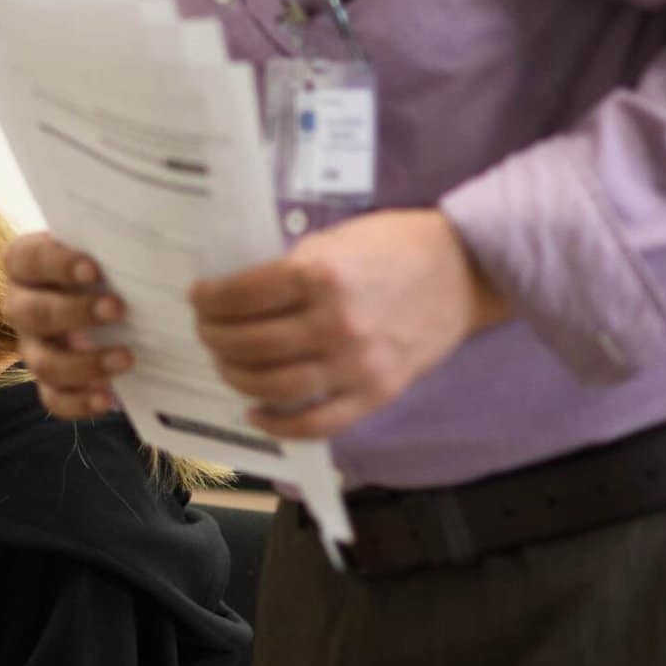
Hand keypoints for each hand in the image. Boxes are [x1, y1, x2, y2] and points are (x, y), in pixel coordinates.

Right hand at [2, 231, 135, 418]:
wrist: (117, 303)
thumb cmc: (109, 265)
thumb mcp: (108, 248)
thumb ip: (115, 243)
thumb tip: (151, 238)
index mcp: (26, 264)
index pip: (28, 259)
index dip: (56, 263)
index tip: (93, 270)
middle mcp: (21, 306)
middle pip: (32, 312)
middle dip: (74, 313)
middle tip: (118, 309)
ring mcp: (32, 347)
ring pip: (42, 362)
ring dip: (83, 363)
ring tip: (126, 358)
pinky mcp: (48, 381)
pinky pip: (53, 399)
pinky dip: (79, 402)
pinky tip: (109, 399)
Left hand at [191, 209, 509, 439]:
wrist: (467, 270)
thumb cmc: (399, 247)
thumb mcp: (335, 240)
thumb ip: (289, 270)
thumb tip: (237, 296)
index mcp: (321, 275)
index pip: (240, 296)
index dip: (209, 300)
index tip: (198, 298)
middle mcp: (336, 324)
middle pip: (249, 344)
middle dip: (214, 338)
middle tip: (206, 331)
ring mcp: (357, 365)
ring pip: (273, 386)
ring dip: (236, 377)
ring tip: (225, 364)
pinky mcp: (376, 393)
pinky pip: (316, 423)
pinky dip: (278, 424)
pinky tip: (255, 412)